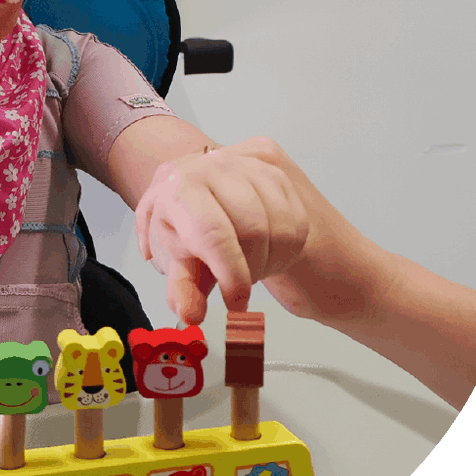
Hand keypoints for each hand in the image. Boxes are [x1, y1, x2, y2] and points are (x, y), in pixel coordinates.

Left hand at [135, 137, 310, 324]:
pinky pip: (297, 220)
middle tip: (236, 280)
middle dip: (249, 268)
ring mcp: (248, 162)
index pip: (213, 233)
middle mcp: (213, 164)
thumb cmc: (190, 234)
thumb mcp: (182, 263)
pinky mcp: (277, 168)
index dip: (230, 274)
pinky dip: (287, 247)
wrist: (206, 200)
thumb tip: (190, 314)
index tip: (236, 301)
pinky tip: (265, 247)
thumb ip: (184, 289)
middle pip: (253, 230)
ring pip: (281, 227)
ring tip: (246, 260)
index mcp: (178, 186)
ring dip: (269, 258)